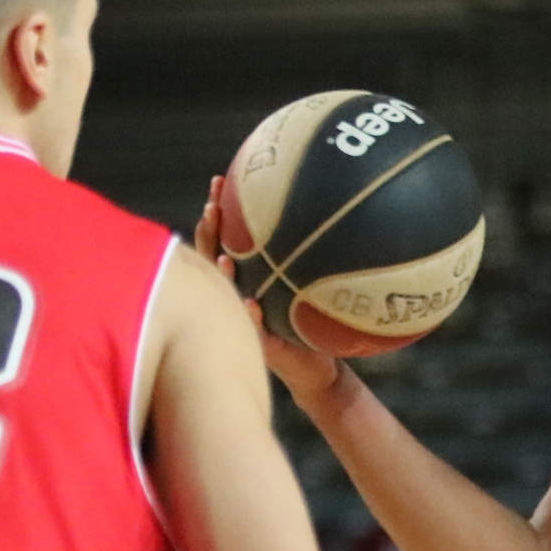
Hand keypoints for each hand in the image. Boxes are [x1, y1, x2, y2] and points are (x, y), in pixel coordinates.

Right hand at [197, 177, 347, 407]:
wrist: (319, 368)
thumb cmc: (314, 320)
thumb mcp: (312, 282)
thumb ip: (313, 255)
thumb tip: (340, 209)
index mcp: (248, 275)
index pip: (224, 236)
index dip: (218, 211)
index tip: (220, 181)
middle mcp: (238, 292)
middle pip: (212, 257)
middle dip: (210, 233)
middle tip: (211, 208)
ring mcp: (244, 319)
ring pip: (225, 292)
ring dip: (222, 274)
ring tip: (223, 258)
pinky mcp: (261, 344)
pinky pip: (253, 327)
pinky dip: (251, 314)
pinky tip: (252, 302)